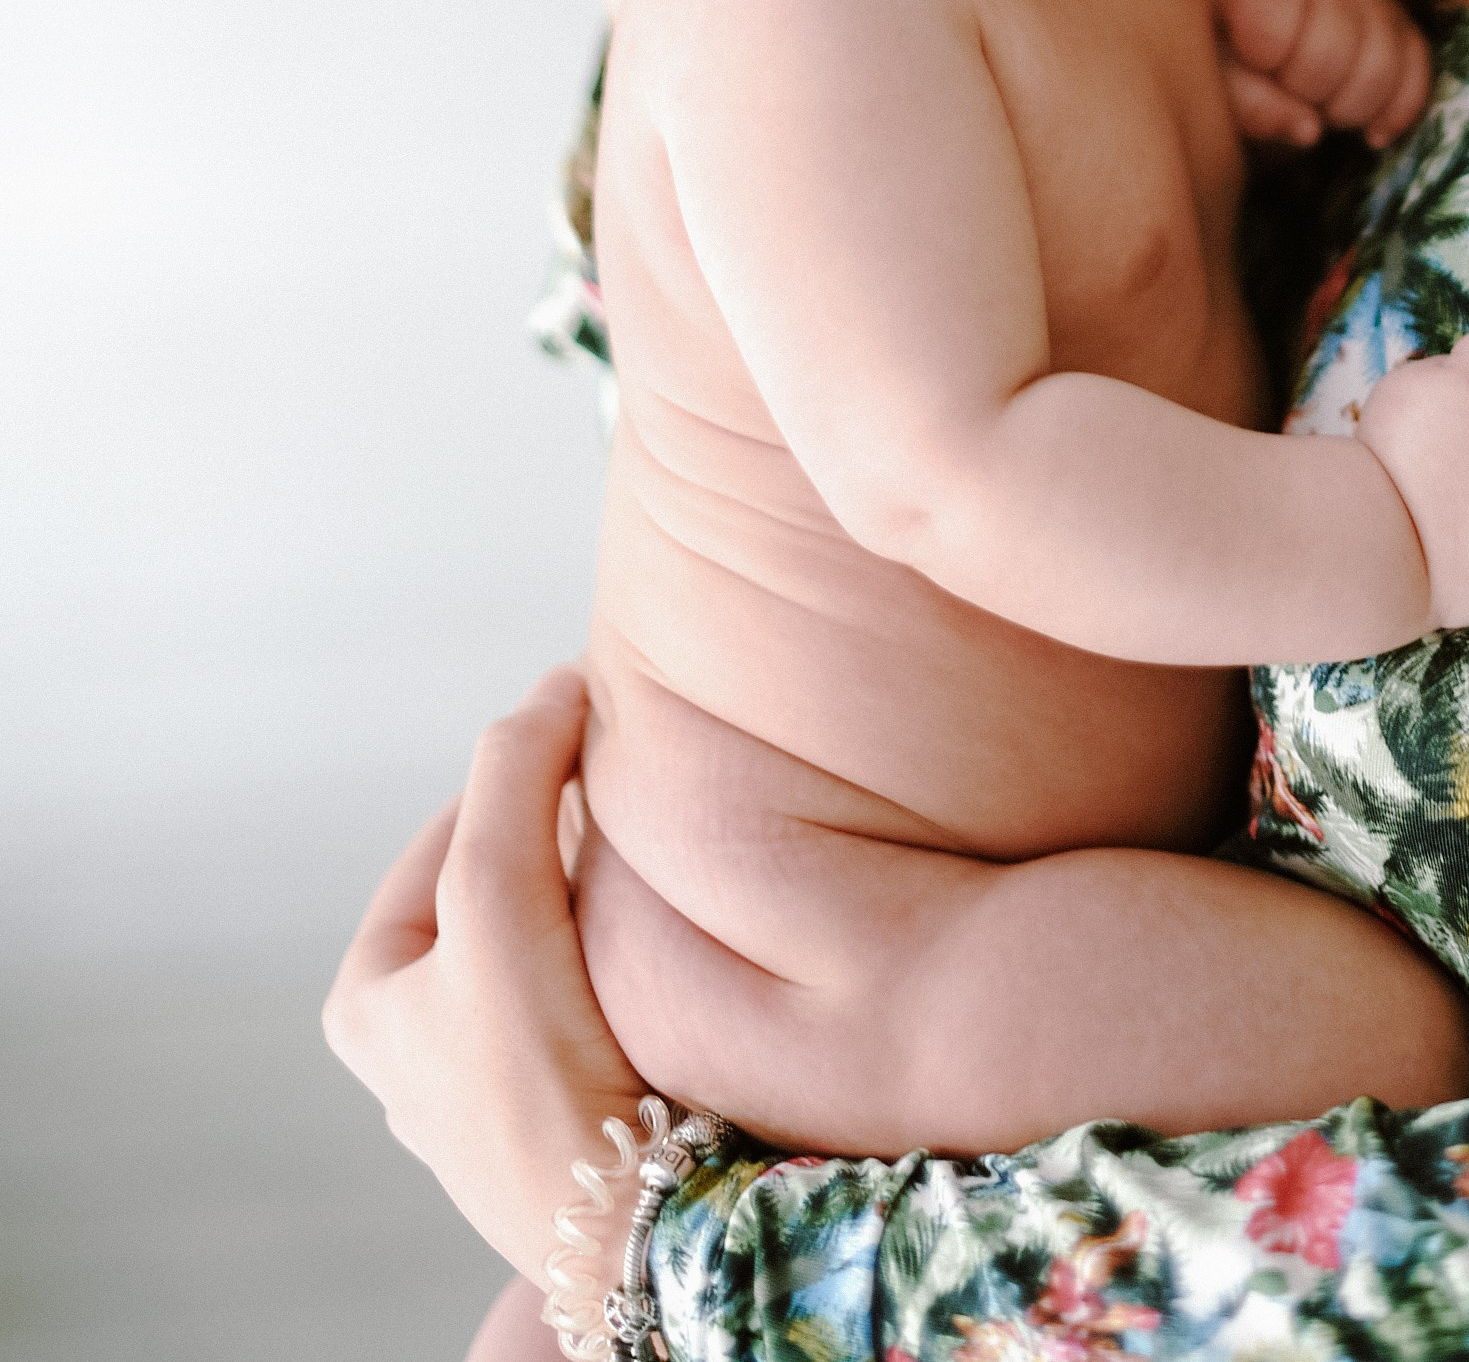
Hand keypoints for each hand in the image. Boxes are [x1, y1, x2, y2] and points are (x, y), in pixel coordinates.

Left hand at [323, 669, 645, 1286]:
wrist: (627, 1225)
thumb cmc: (536, 1075)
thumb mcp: (494, 894)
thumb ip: (514, 772)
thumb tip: (555, 681)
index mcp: (367, 997)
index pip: (452, 831)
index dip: (524, 774)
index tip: (594, 735)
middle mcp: (418, 1043)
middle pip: (503, 883)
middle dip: (564, 838)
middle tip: (629, 801)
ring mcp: (493, 1082)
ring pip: (553, 936)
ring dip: (600, 896)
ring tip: (649, 870)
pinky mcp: (566, 1110)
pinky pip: (594, 994)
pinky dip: (626, 957)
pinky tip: (661, 948)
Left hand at [1213, 0, 1432, 149]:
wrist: (1236, 29)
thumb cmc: (1216, 51)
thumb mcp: (1209, 76)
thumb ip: (1246, 101)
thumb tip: (1310, 132)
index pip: (1277, 30)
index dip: (1267, 68)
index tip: (1251, 68)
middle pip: (1337, 51)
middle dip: (1309, 93)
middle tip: (1285, 94)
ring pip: (1386, 61)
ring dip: (1352, 107)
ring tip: (1318, 108)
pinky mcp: (1394, 18)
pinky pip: (1419, 63)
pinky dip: (1400, 109)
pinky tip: (1372, 134)